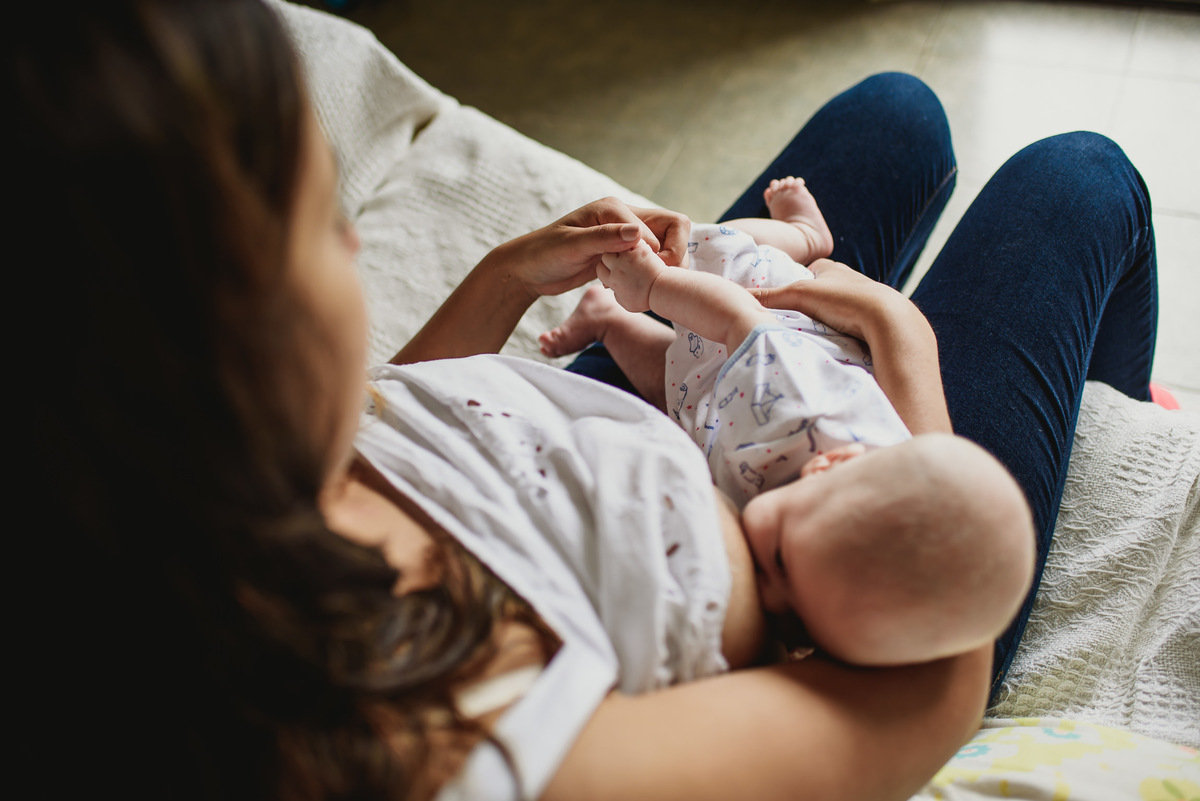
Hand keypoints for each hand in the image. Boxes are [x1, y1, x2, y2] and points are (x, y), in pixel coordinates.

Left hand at [503, 198, 687, 297]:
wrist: (527, 270)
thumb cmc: (543, 255)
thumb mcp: (571, 247)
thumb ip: (604, 238)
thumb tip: (637, 233)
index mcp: (613, 208)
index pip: (662, 226)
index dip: (663, 253)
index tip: (649, 274)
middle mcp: (623, 217)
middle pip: (671, 229)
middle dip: (671, 256)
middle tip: (655, 280)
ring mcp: (623, 234)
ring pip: (662, 246)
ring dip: (659, 266)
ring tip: (640, 283)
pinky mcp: (621, 251)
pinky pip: (649, 259)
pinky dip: (647, 273)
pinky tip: (627, 285)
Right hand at [597, 240, 666, 312]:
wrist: (661, 291)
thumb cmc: (647, 298)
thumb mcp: (627, 303)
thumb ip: (617, 294)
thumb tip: (615, 288)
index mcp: (613, 280)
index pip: (600, 269)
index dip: (607, 267)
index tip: (616, 267)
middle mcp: (617, 268)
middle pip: (606, 256)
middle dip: (612, 256)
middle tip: (623, 257)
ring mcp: (628, 258)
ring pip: (617, 245)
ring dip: (623, 247)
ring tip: (632, 252)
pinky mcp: (640, 250)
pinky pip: (632, 241)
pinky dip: (635, 242)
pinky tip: (641, 247)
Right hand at [748, 258, 903, 340]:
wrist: (888, 320)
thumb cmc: (844, 298)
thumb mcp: (798, 295)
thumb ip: (768, 298)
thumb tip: (734, 298)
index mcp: (831, 268)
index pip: (806, 273)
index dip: (792, 286)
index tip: (781, 304)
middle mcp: (849, 280)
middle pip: (820, 294)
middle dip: (810, 307)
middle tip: (792, 324)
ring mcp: (862, 301)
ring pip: (836, 312)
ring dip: (826, 323)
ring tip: (811, 338)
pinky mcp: (872, 321)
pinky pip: (850, 326)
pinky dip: (841, 334)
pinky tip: (834, 346)